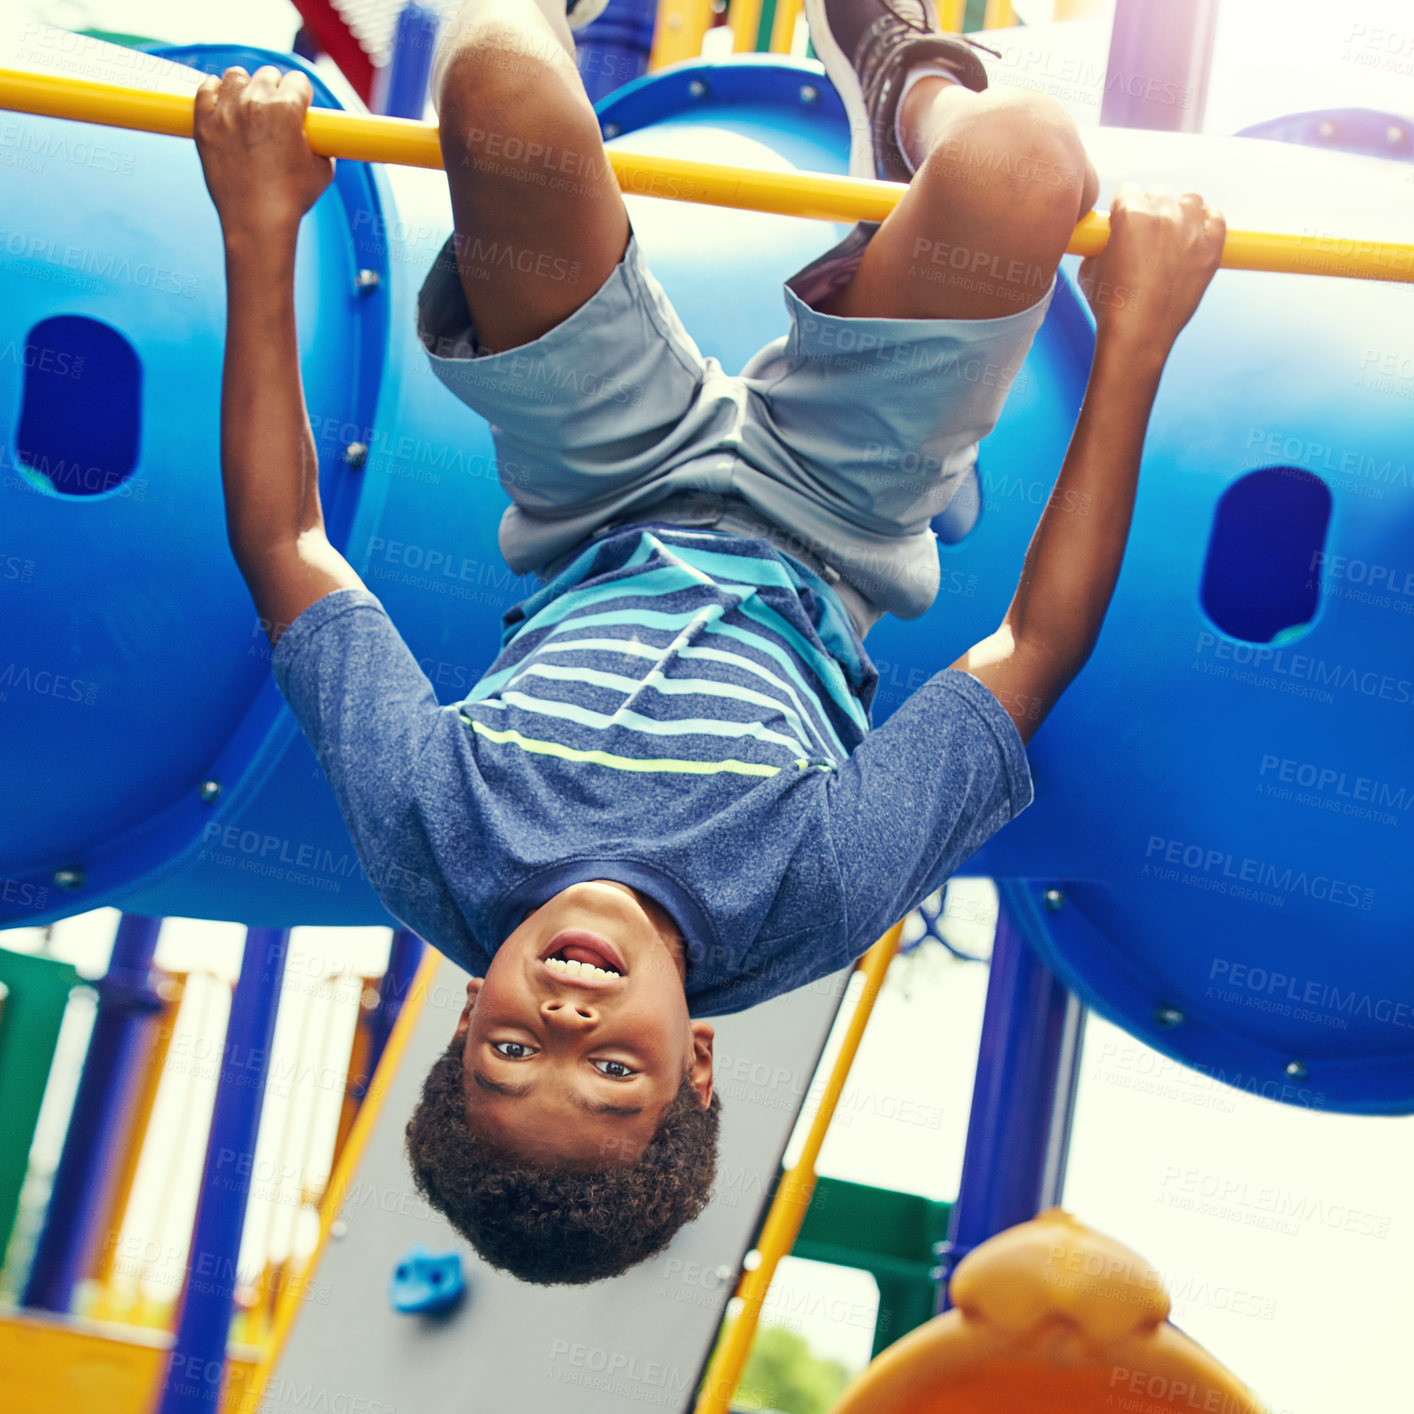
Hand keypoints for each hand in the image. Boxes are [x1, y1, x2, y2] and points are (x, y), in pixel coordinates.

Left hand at [194, 66, 334, 243]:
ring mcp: (226, 111)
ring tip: (248, 108)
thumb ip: (320, 142)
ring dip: (245, 87)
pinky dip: (215, 92)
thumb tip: (316, 134)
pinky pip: (206, 88)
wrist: (258, 222)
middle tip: (276, 113)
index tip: (300, 108)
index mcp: (286, 109)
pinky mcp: (204, 123)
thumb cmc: (292, 199)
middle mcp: (254, 103)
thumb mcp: (322, 169)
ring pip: (236, 76)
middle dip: (275, 90)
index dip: (302, 95)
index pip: (298, 81)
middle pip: (268, 75)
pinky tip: (223, 104)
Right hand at [1077, 184, 1224, 353]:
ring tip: (1171, 236)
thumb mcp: (1090, 269)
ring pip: (1189, 200)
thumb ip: (1102, 243)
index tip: (1121, 225)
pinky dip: (1206, 220)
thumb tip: (1107, 238)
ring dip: (1179, 212)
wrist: (1137, 335)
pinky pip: (1215, 217)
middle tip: (1144, 236)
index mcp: (1131, 215)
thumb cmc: (1110, 305)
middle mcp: (1164, 216)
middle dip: (1150, 210)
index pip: (1128, 191)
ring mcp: (1191, 232)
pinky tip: (1195, 234)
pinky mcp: (1211, 249)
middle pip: (1159, 193)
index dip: (1122, 208)